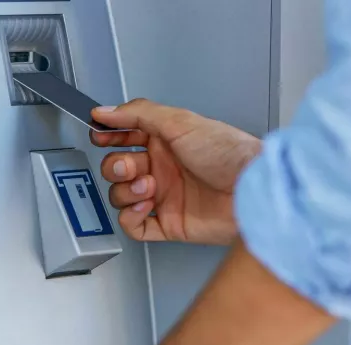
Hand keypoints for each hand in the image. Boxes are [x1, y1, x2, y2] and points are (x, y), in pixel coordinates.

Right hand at [90, 99, 261, 244]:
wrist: (251, 190)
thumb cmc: (229, 154)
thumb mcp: (180, 121)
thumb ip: (139, 113)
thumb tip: (107, 111)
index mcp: (166, 141)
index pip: (125, 136)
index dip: (108, 136)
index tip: (99, 135)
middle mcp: (164, 168)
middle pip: (118, 167)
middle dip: (117, 166)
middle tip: (132, 166)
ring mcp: (165, 196)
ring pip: (122, 196)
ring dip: (126, 191)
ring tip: (149, 186)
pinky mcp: (169, 224)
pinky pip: (135, 226)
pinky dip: (131, 217)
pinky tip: (144, 207)